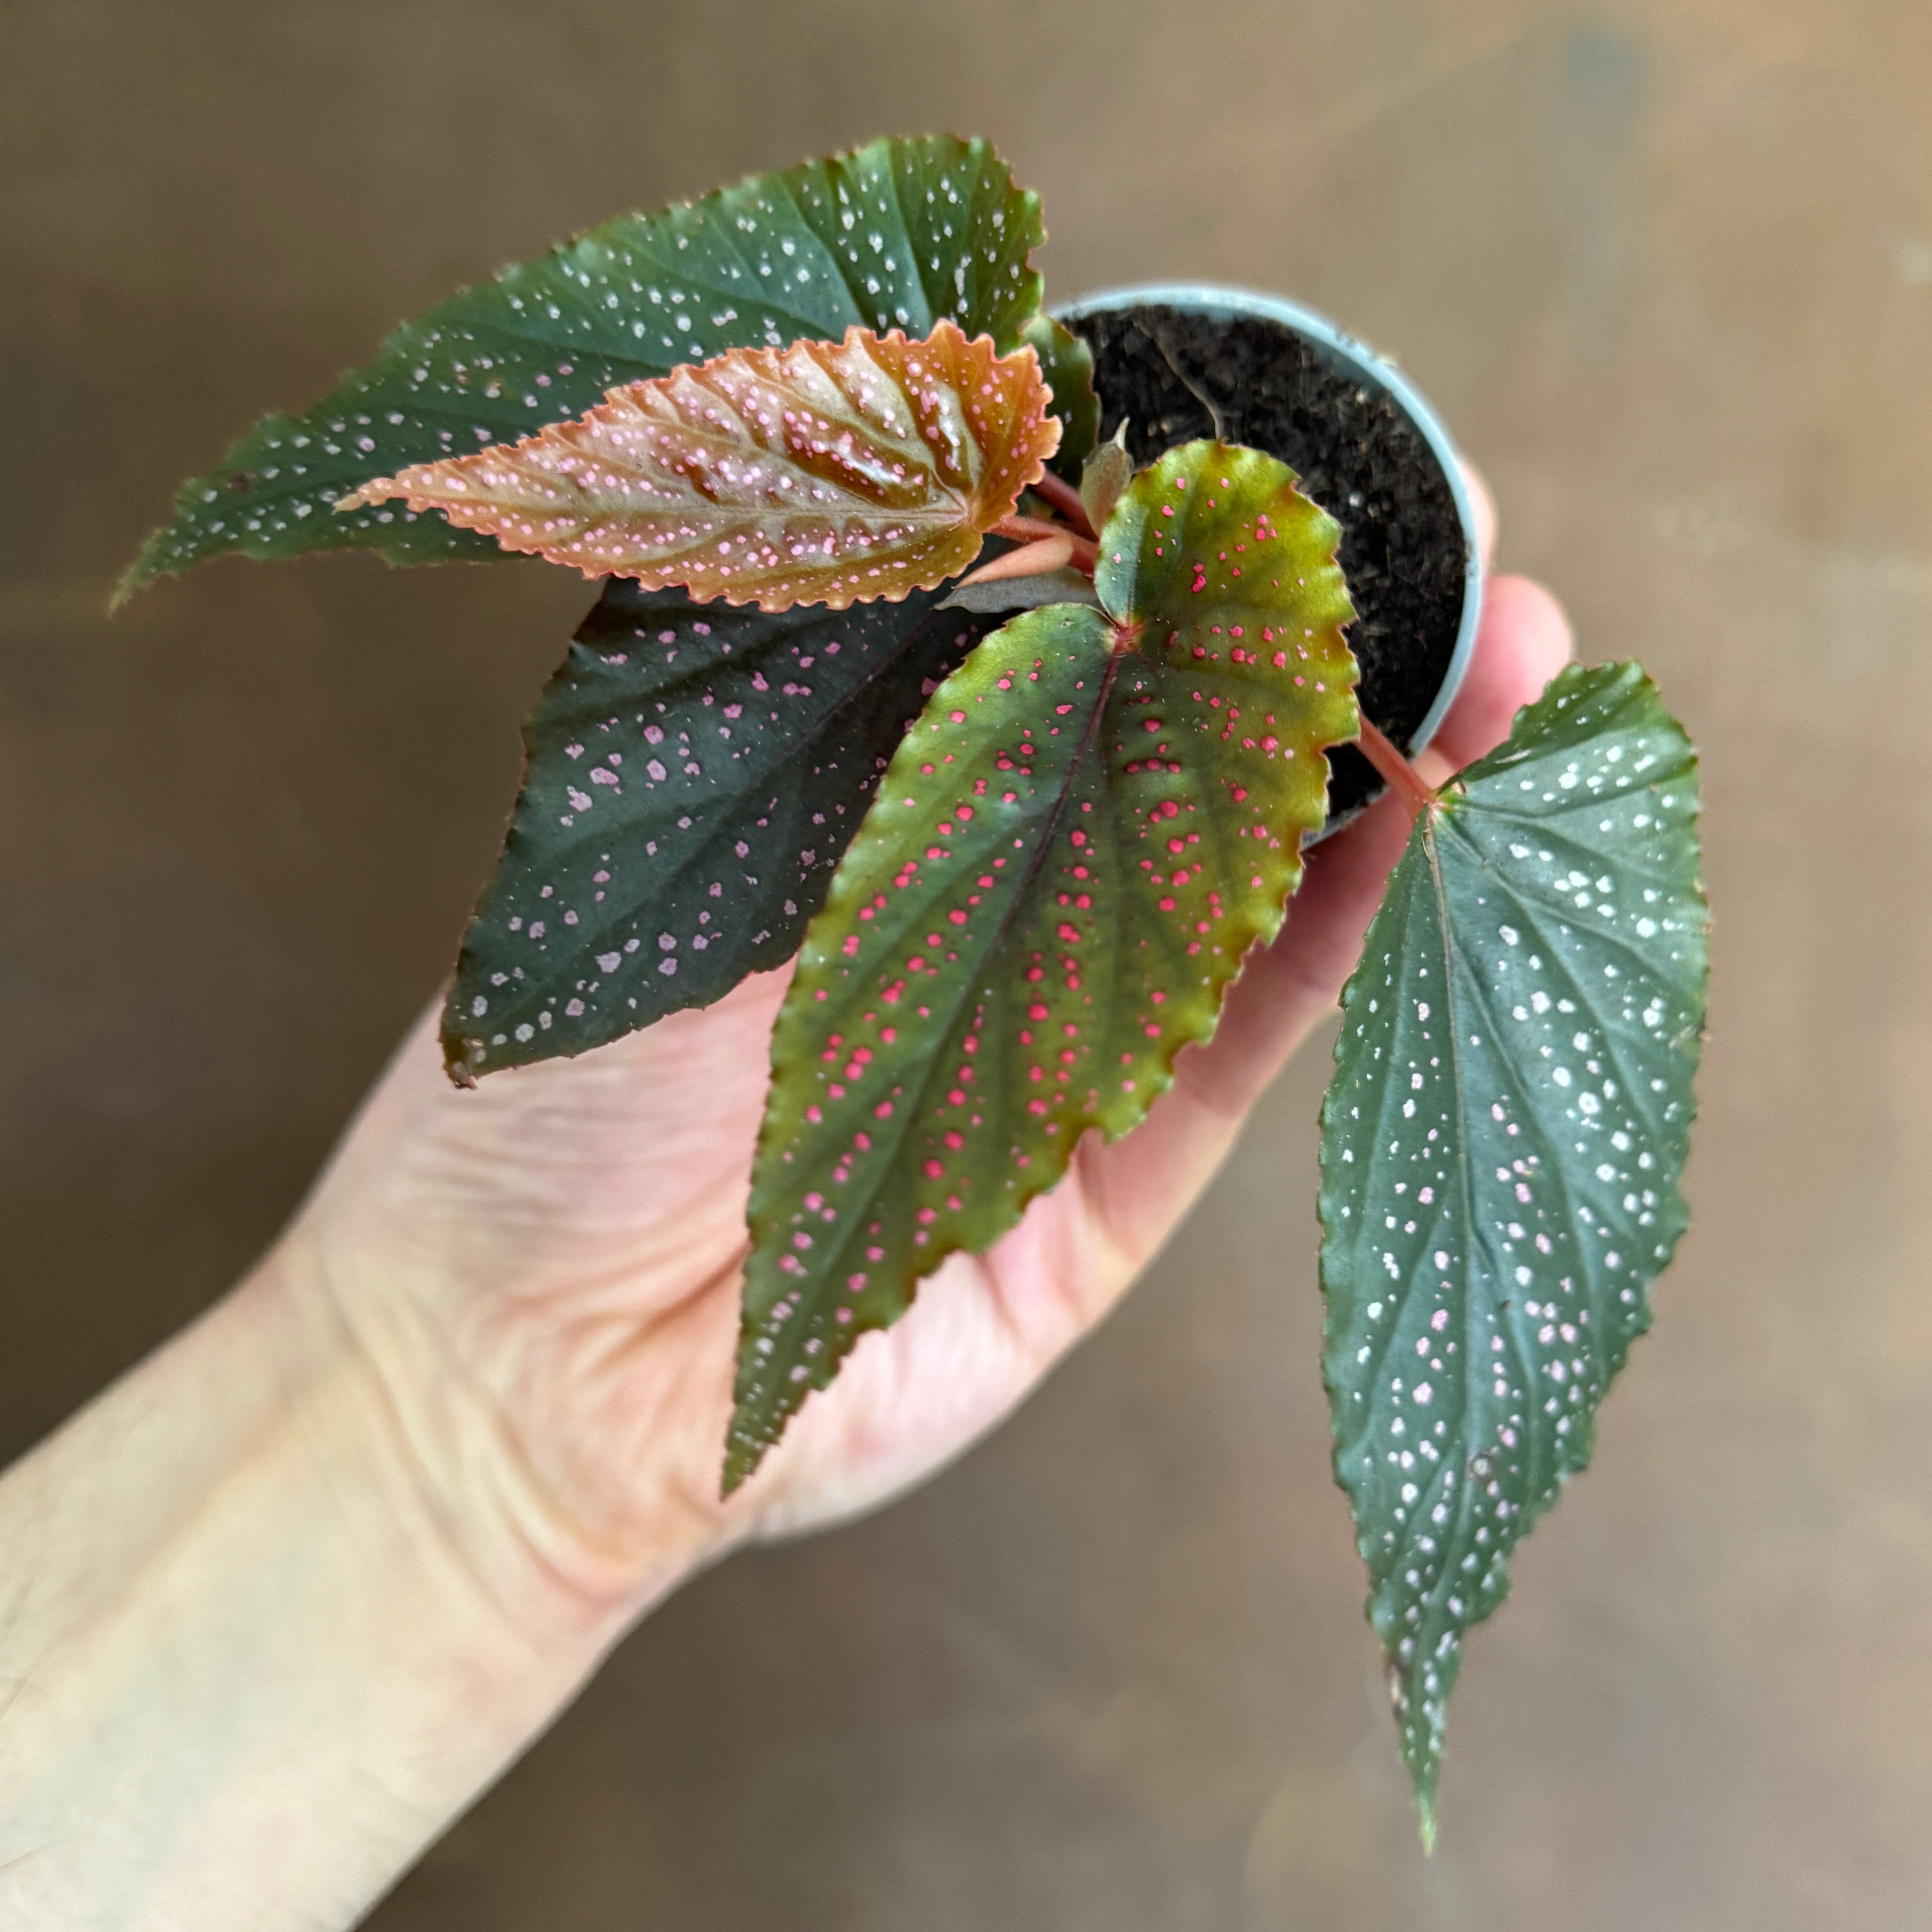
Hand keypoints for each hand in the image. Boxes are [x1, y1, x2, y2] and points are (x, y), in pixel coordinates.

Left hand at [275, 479, 1572, 1642]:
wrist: (528, 1359)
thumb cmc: (558, 1079)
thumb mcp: (683, 841)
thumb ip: (860, 697)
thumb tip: (1009, 503)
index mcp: (889, 797)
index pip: (1071, 639)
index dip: (1186, 550)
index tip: (1286, 455)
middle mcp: (999, 899)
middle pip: (1195, 745)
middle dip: (1326, 638)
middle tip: (1456, 519)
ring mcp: (1072, 1034)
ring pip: (1254, 873)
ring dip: (1380, 759)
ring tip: (1500, 633)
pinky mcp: (1113, 1176)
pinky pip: (1241, 1034)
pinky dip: (1335, 923)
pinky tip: (1422, 809)